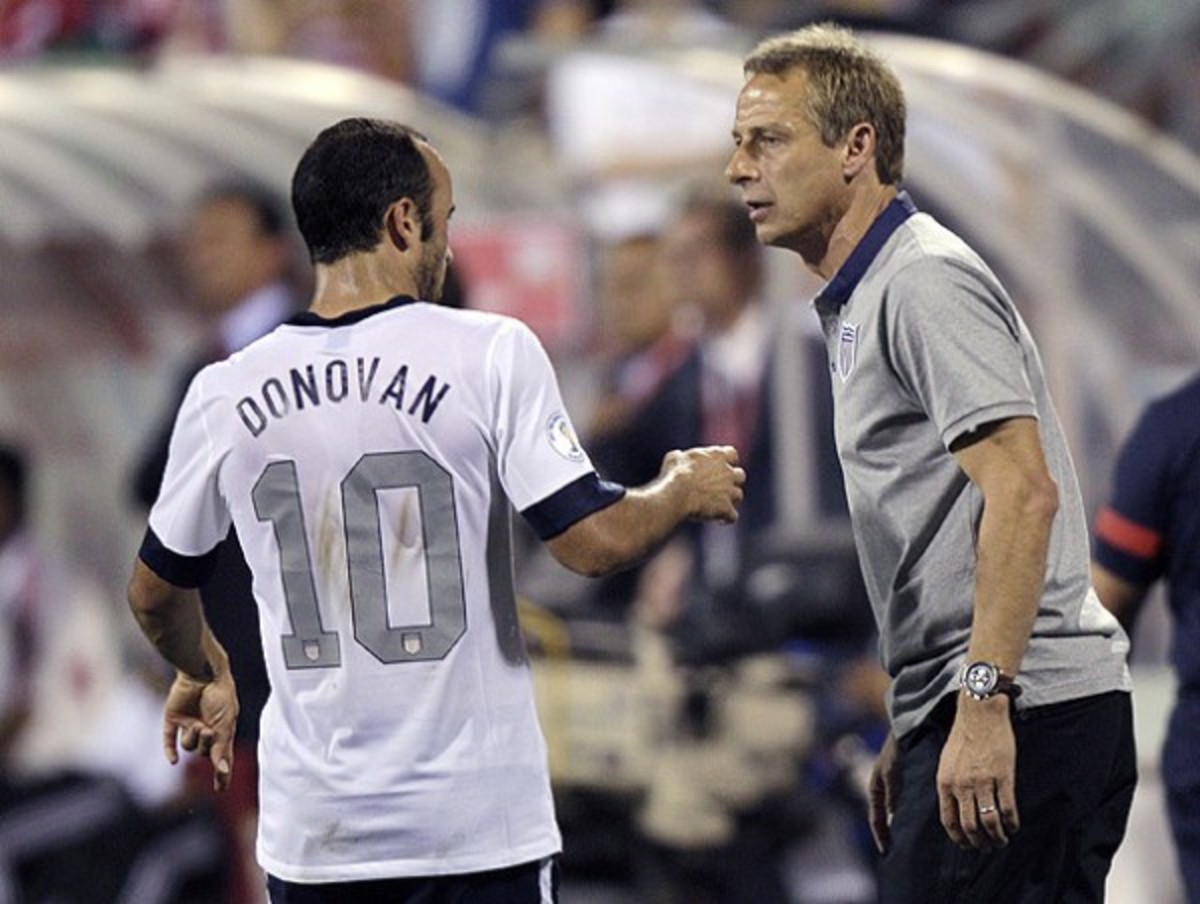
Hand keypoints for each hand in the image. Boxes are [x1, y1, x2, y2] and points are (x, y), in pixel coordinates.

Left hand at [162, 666, 238, 791]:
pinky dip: (170, 751)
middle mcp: (206, 729)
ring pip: (188, 746)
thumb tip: (223, 770)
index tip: (221, 788)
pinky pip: (169, 740)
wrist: (202, 673)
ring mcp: (189, 724)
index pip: (223, 756)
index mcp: (223, 729)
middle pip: (204, 752)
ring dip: (193, 739)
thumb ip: (222, 748)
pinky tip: (173, 761)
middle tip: (209, 730)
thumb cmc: (221, 696)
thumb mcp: (226, 724)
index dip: (222, 773)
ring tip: (198, 724)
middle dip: (206, 745)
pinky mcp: (173, 719)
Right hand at [663, 445, 744, 522]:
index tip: (719, 467)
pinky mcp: (726, 508)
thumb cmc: (674, 474)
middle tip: (721, 487)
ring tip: (718, 505)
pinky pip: (733, 516)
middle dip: (732, 481)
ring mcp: (729, 491)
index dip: (727, 461)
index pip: (731, 454)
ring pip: (738, 495)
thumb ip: (683, 457)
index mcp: (716, 456)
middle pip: (740, 475)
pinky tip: (719, 520)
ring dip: (730, 500)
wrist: (677, 494)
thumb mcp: (674, 458)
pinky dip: (727, 518)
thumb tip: (680, 458)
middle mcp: (727, 472)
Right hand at [868, 731, 900, 852]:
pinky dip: (911, 815)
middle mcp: (884, 789)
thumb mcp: (891, 772)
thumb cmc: (895, 749)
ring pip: (897, 812)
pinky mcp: (905, 783)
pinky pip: (906, 804)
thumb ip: (891, 792)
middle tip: (899, 853)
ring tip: (912, 842)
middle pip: (886, 818)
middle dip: (891, 834)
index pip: (876, 818)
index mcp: (875, 788)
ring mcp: (894, 787)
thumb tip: (893, 816)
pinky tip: (923, 822)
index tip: (887, 851)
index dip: (881, 835)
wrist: (906, 730)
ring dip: (902, 826)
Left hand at [936, 695, 1018, 849]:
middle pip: (970, 826)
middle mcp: (962, 785)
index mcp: (945, 782)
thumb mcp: (946, 762)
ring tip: (1002, 841)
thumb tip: (953, 810)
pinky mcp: (1003, 776)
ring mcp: (983, 782)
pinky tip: (1014, 826)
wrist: (980, 712)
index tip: (967, 845)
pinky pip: (1008, 809)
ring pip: (990, 822)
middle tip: (987, 846)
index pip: (949, 820)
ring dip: (997, 837)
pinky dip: (1012, 824)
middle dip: (979, 842)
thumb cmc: (963, 736)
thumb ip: (949, 785)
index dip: (959, 838)